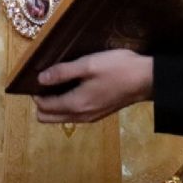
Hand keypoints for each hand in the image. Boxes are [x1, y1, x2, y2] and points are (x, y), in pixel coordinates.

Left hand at [33, 50, 153, 123]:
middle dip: (42, 101)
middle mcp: (80, 116)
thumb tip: (40, 78)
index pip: (44, 107)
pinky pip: (73, 114)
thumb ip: (63, 72)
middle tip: (47, 80)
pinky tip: (75, 86)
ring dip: (54, 103)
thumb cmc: (118, 69)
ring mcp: (90, 117)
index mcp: (76, 105)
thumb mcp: (89, 64)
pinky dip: (67, 104)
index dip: (35, 92)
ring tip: (59, 81)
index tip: (37, 76)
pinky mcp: (98, 114)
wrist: (148, 79)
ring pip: (60, 117)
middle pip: (48, 118)